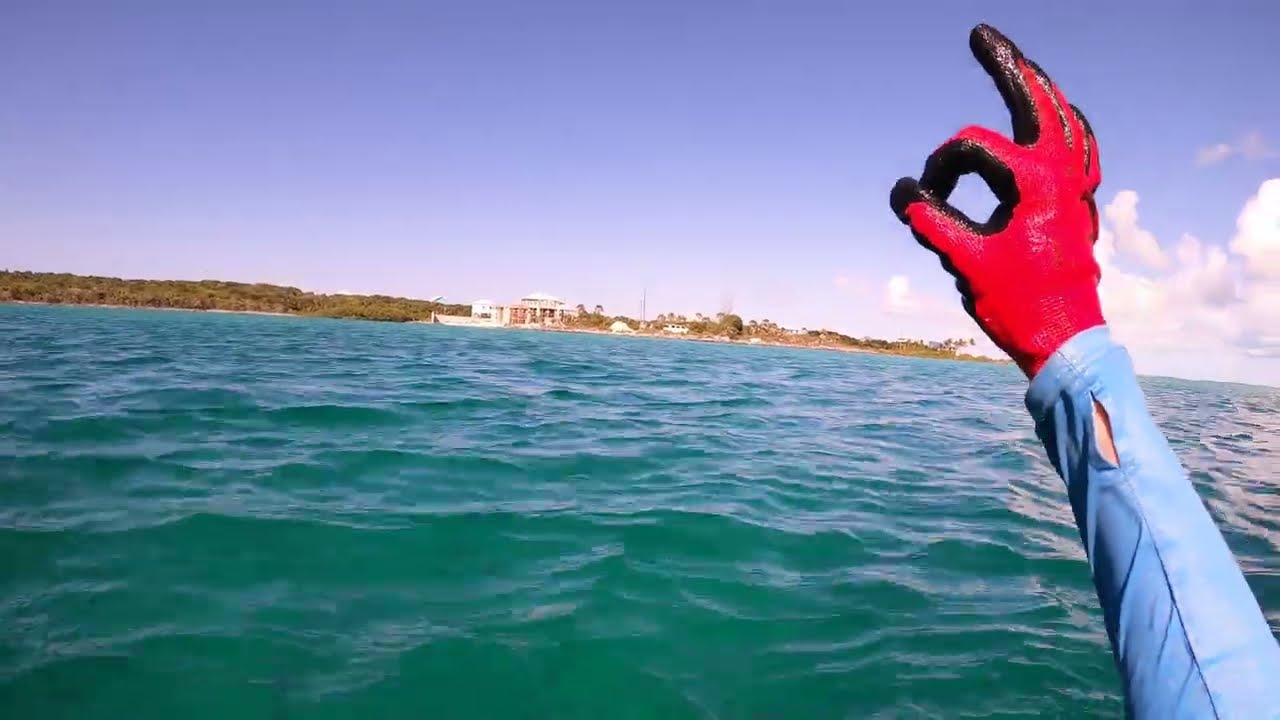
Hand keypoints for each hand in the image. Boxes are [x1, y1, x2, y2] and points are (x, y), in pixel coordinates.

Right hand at [889, 24, 1103, 377]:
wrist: (1067, 343)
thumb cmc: (1020, 305)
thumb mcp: (966, 262)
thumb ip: (931, 221)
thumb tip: (903, 191)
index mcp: (1038, 181)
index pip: (973, 148)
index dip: (938, 169)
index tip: (922, 200)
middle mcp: (1064, 173)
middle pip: (1036, 99)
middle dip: (1007, 65)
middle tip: (981, 34)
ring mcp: (1078, 185)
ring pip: (1064, 116)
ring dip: (1039, 88)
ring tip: (1017, 64)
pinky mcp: (1079, 202)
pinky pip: (1080, 146)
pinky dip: (1065, 124)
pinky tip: (1056, 116)